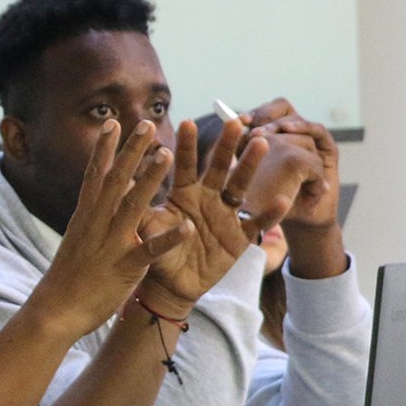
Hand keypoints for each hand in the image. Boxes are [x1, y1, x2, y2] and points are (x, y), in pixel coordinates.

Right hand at [28, 119, 185, 337]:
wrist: (55, 311)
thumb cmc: (68, 277)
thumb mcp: (78, 238)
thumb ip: (92, 217)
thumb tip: (100, 195)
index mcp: (85, 216)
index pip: (95, 175)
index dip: (104, 148)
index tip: (113, 122)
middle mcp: (96, 223)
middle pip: (115, 180)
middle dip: (131, 151)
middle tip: (147, 123)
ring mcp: (110, 244)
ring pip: (132, 206)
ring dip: (151, 179)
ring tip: (168, 154)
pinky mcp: (124, 268)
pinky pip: (149, 251)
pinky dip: (168, 239)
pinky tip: (187, 227)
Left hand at [139, 118, 267, 316]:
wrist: (171, 285)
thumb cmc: (157, 252)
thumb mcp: (148, 229)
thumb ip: (139, 207)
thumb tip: (122, 185)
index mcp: (184, 193)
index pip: (186, 165)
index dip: (186, 146)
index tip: (186, 123)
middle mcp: (207, 198)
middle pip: (219, 167)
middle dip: (227, 145)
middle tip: (235, 121)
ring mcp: (226, 216)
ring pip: (240, 186)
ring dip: (250, 166)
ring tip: (260, 143)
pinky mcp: (239, 238)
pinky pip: (257, 224)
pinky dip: (269, 213)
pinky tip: (283, 199)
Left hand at [238, 99, 340, 231]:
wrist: (299, 216)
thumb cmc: (271, 200)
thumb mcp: (249, 180)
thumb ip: (239, 158)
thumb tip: (225, 137)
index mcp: (272, 135)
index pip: (263, 113)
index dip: (253, 113)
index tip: (240, 120)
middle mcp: (291, 133)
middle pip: (281, 108)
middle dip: (266, 116)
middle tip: (254, 129)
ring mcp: (309, 139)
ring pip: (296, 119)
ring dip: (280, 123)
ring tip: (266, 133)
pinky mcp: (326, 148)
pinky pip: (318, 131)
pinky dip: (305, 127)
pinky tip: (289, 129)